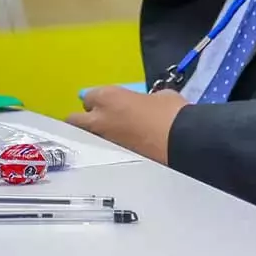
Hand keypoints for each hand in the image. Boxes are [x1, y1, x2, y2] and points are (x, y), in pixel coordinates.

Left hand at [68, 86, 186, 164]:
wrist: (180, 141)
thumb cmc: (170, 111)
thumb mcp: (158, 96)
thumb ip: (142, 99)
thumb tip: (145, 104)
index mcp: (108, 97)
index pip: (89, 96)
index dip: (98, 100)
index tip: (108, 103)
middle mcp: (99, 119)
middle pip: (74, 119)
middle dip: (83, 120)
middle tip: (99, 120)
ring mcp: (102, 142)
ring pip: (85, 139)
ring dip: (92, 137)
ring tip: (108, 138)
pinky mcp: (111, 160)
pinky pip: (100, 152)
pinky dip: (105, 151)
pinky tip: (118, 151)